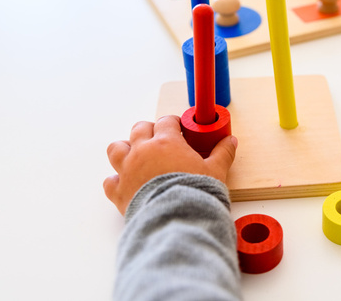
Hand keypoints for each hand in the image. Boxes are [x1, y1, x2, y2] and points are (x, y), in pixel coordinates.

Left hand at [104, 115, 236, 214]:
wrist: (175, 219)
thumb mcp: (216, 171)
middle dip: (149, 130)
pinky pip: (110, 181)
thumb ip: (222, 153)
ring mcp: (128, 170)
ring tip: (137, 156)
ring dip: (125, 149)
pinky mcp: (119, 191)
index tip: (179, 130)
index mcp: (166, 142)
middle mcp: (143, 151)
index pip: (166, 121)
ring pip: (116, 149)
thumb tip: (231, 141)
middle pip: (139, 129)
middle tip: (160, 140)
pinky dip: (116, 180)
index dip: (173, 123)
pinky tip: (126, 183)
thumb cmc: (195, 193)